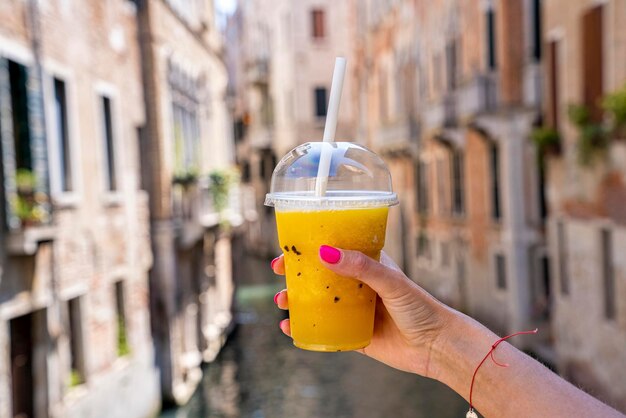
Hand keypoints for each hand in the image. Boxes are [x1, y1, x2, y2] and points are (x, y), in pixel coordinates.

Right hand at [272, 246, 452, 376]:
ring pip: (318, 303)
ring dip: (296, 301)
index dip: (311, 248)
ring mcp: (355, 312)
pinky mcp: (354, 335)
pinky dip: (304, 328)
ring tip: (283, 302)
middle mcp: (358, 287)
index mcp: (368, 267)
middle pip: (320, 277)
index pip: (335, 251)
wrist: (437, 347)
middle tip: (279, 273)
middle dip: (297, 275)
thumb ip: (360, 267)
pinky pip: (324, 330)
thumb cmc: (421, 307)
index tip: (290, 248)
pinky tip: (289, 328)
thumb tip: (325, 253)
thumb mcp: (390, 281)